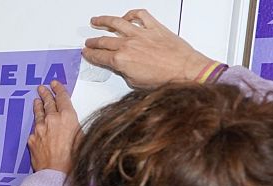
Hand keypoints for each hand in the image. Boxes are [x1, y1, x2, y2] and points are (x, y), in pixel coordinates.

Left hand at [28, 81, 78, 173]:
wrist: (56, 173)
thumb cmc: (73, 159)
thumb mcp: (82, 138)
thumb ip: (75, 128)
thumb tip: (72, 127)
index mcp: (67, 117)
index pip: (62, 98)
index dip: (58, 89)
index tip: (55, 84)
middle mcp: (52, 120)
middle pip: (48, 103)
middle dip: (46, 94)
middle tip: (43, 88)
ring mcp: (40, 129)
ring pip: (39, 113)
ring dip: (38, 106)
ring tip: (37, 100)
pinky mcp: (33, 138)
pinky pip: (34, 129)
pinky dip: (36, 126)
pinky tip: (37, 126)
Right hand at [83, 9, 213, 88]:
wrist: (186, 71)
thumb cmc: (165, 80)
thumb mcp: (136, 83)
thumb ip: (125, 72)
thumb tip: (121, 67)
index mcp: (121, 60)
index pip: (100, 56)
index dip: (90, 55)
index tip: (86, 53)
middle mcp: (128, 45)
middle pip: (104, 41)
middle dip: (93, 42)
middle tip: (89, 42)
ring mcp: (141, 34)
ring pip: (116, 23)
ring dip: (103, 21)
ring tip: (96, 21)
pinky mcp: (154, 27)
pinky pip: (140, 15)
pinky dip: (131, 14)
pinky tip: (126, 16)